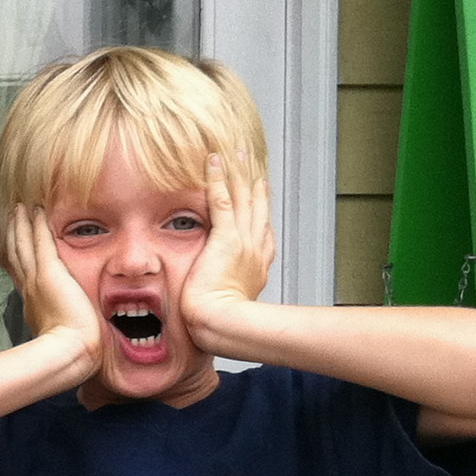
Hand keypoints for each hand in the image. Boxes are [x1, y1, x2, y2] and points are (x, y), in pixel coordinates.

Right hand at [0, 202, 99, 355]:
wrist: (67, 351)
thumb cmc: (71, 349)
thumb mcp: (62, 332)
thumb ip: (65, 322)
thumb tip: (78, 325)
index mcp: (32, 301)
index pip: (21, 272)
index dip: (17, 255)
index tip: (14, 242)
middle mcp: (29, 287)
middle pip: (16, 254)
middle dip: (14, 234)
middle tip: (12, 216)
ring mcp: (36, 279)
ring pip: (23, 244)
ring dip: (21, 224)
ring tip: (20, 208)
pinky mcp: (49, 272)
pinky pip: (41, 241)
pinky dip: (37, 225)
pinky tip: (36, 210)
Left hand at [180, 150, 276, 347]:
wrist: (220, 324)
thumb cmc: (218, 320)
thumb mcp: (228, 300)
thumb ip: (224, 287)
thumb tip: (215, 289)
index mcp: (258, 262)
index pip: (261, 226)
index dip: (260, 205)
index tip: (258, 188)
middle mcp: (256, 247)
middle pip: (257, 206)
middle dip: (254, 181)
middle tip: (251, 160)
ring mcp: (244, 241)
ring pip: (243, 198)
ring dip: (239, 172)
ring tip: (236, 151)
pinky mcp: (226, 239)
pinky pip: (222, 201)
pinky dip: (219, 179)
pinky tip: (214, 160)